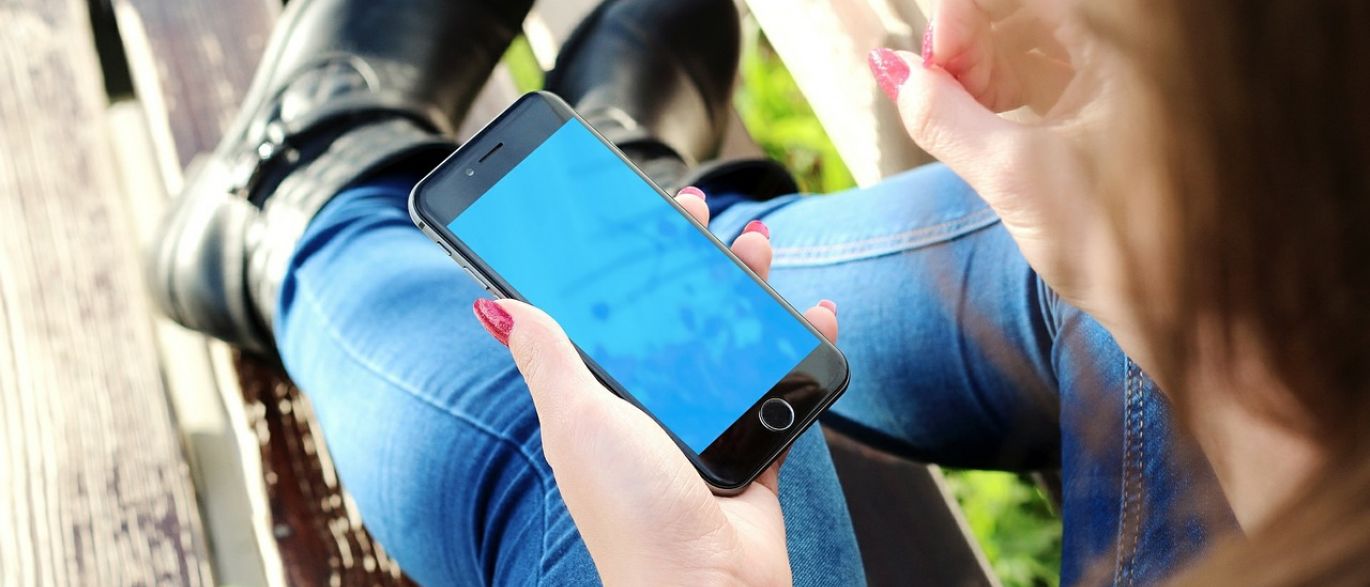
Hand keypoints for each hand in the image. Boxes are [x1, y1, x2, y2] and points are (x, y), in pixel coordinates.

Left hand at [470, 187, 838, 585]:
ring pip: (731, 343)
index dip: (623, 264)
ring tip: (758, 249)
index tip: (636, 216)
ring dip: (748, 292)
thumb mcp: (578, 420)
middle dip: (691, 263)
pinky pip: (780, 390)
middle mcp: (653, 411)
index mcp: (603, 400)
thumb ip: (548, 358)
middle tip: (700, 215)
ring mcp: (706, 429)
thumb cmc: (631, 510)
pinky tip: (813, 316)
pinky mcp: (754, 450)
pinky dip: (799, 350)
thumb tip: (495, 306)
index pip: (612, 316)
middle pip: (676, 319)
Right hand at [869, 1, 1153, 368]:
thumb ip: (942, 119)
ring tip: (954, 113)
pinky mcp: (1124, 110)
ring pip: (1037, 42)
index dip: (963, 20)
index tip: (927, 61)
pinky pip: (1055, 76)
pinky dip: (1011, 93)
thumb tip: (890, 71)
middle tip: (932, 89)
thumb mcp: (1015, 179)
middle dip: (968, 44)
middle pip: (1029, 14)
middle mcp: (1140, 46)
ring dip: (983, 69)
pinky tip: (981, 121)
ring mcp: (1134, 77)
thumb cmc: (1131, 252)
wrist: (1204, 317)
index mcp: (1135, 39)